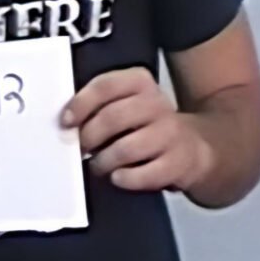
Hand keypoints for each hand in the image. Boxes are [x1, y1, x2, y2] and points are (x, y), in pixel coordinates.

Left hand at [62, 67, 211, 192]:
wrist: (193, 147)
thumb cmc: (143, 124)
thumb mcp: (125, 103)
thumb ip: (98, 104)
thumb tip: (67, 122)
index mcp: (139, 81)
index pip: (105, 86)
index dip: (81, 104)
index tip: (66, 122)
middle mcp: (158, 103)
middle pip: (113, 117)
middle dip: (89, 136)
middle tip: (80, 148)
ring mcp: (171, 133)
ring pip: (126, 148)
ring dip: (103, 161)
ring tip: (96, 165)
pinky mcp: (179, 163)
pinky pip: (146, 174)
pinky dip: (126, 179)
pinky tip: (117, 177)